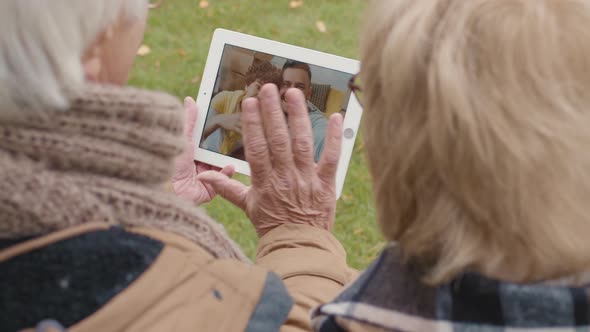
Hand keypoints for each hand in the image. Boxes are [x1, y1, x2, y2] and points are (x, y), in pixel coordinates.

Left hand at [172, 97, 234, 204]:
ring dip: (227, 157)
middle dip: (226, 143)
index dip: (216, 129)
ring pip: (221, 164)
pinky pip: (223, 179)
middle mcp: (197, 163)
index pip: (206, 137)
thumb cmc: (169, 163)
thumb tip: (190, 100)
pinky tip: (230, 166)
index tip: (227, 117)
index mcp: (190, 150)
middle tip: (238, 132)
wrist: (167, 189)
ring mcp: (204, 176)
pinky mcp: (210, 188)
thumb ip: (188, 121)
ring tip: (237, 148)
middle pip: (216, 150)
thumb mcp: (181, 138)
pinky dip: (227, 172)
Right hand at [198, 85, 343, 236]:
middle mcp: (285, 178)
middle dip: (272, 112)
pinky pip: (332, 158)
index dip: (252, 124)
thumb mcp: (247, 207)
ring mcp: (307, 179)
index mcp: (264, 182)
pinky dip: (334, 137)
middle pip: (278, 140)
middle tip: (269, 88)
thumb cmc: (272, 226)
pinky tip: (335, 116)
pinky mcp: (327, 184)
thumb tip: (205, 177)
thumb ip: (227, 189)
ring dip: (298, 116)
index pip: (256, 148)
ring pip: (303, 143)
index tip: (249, 103)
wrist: (299, 246)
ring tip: (293, 94)